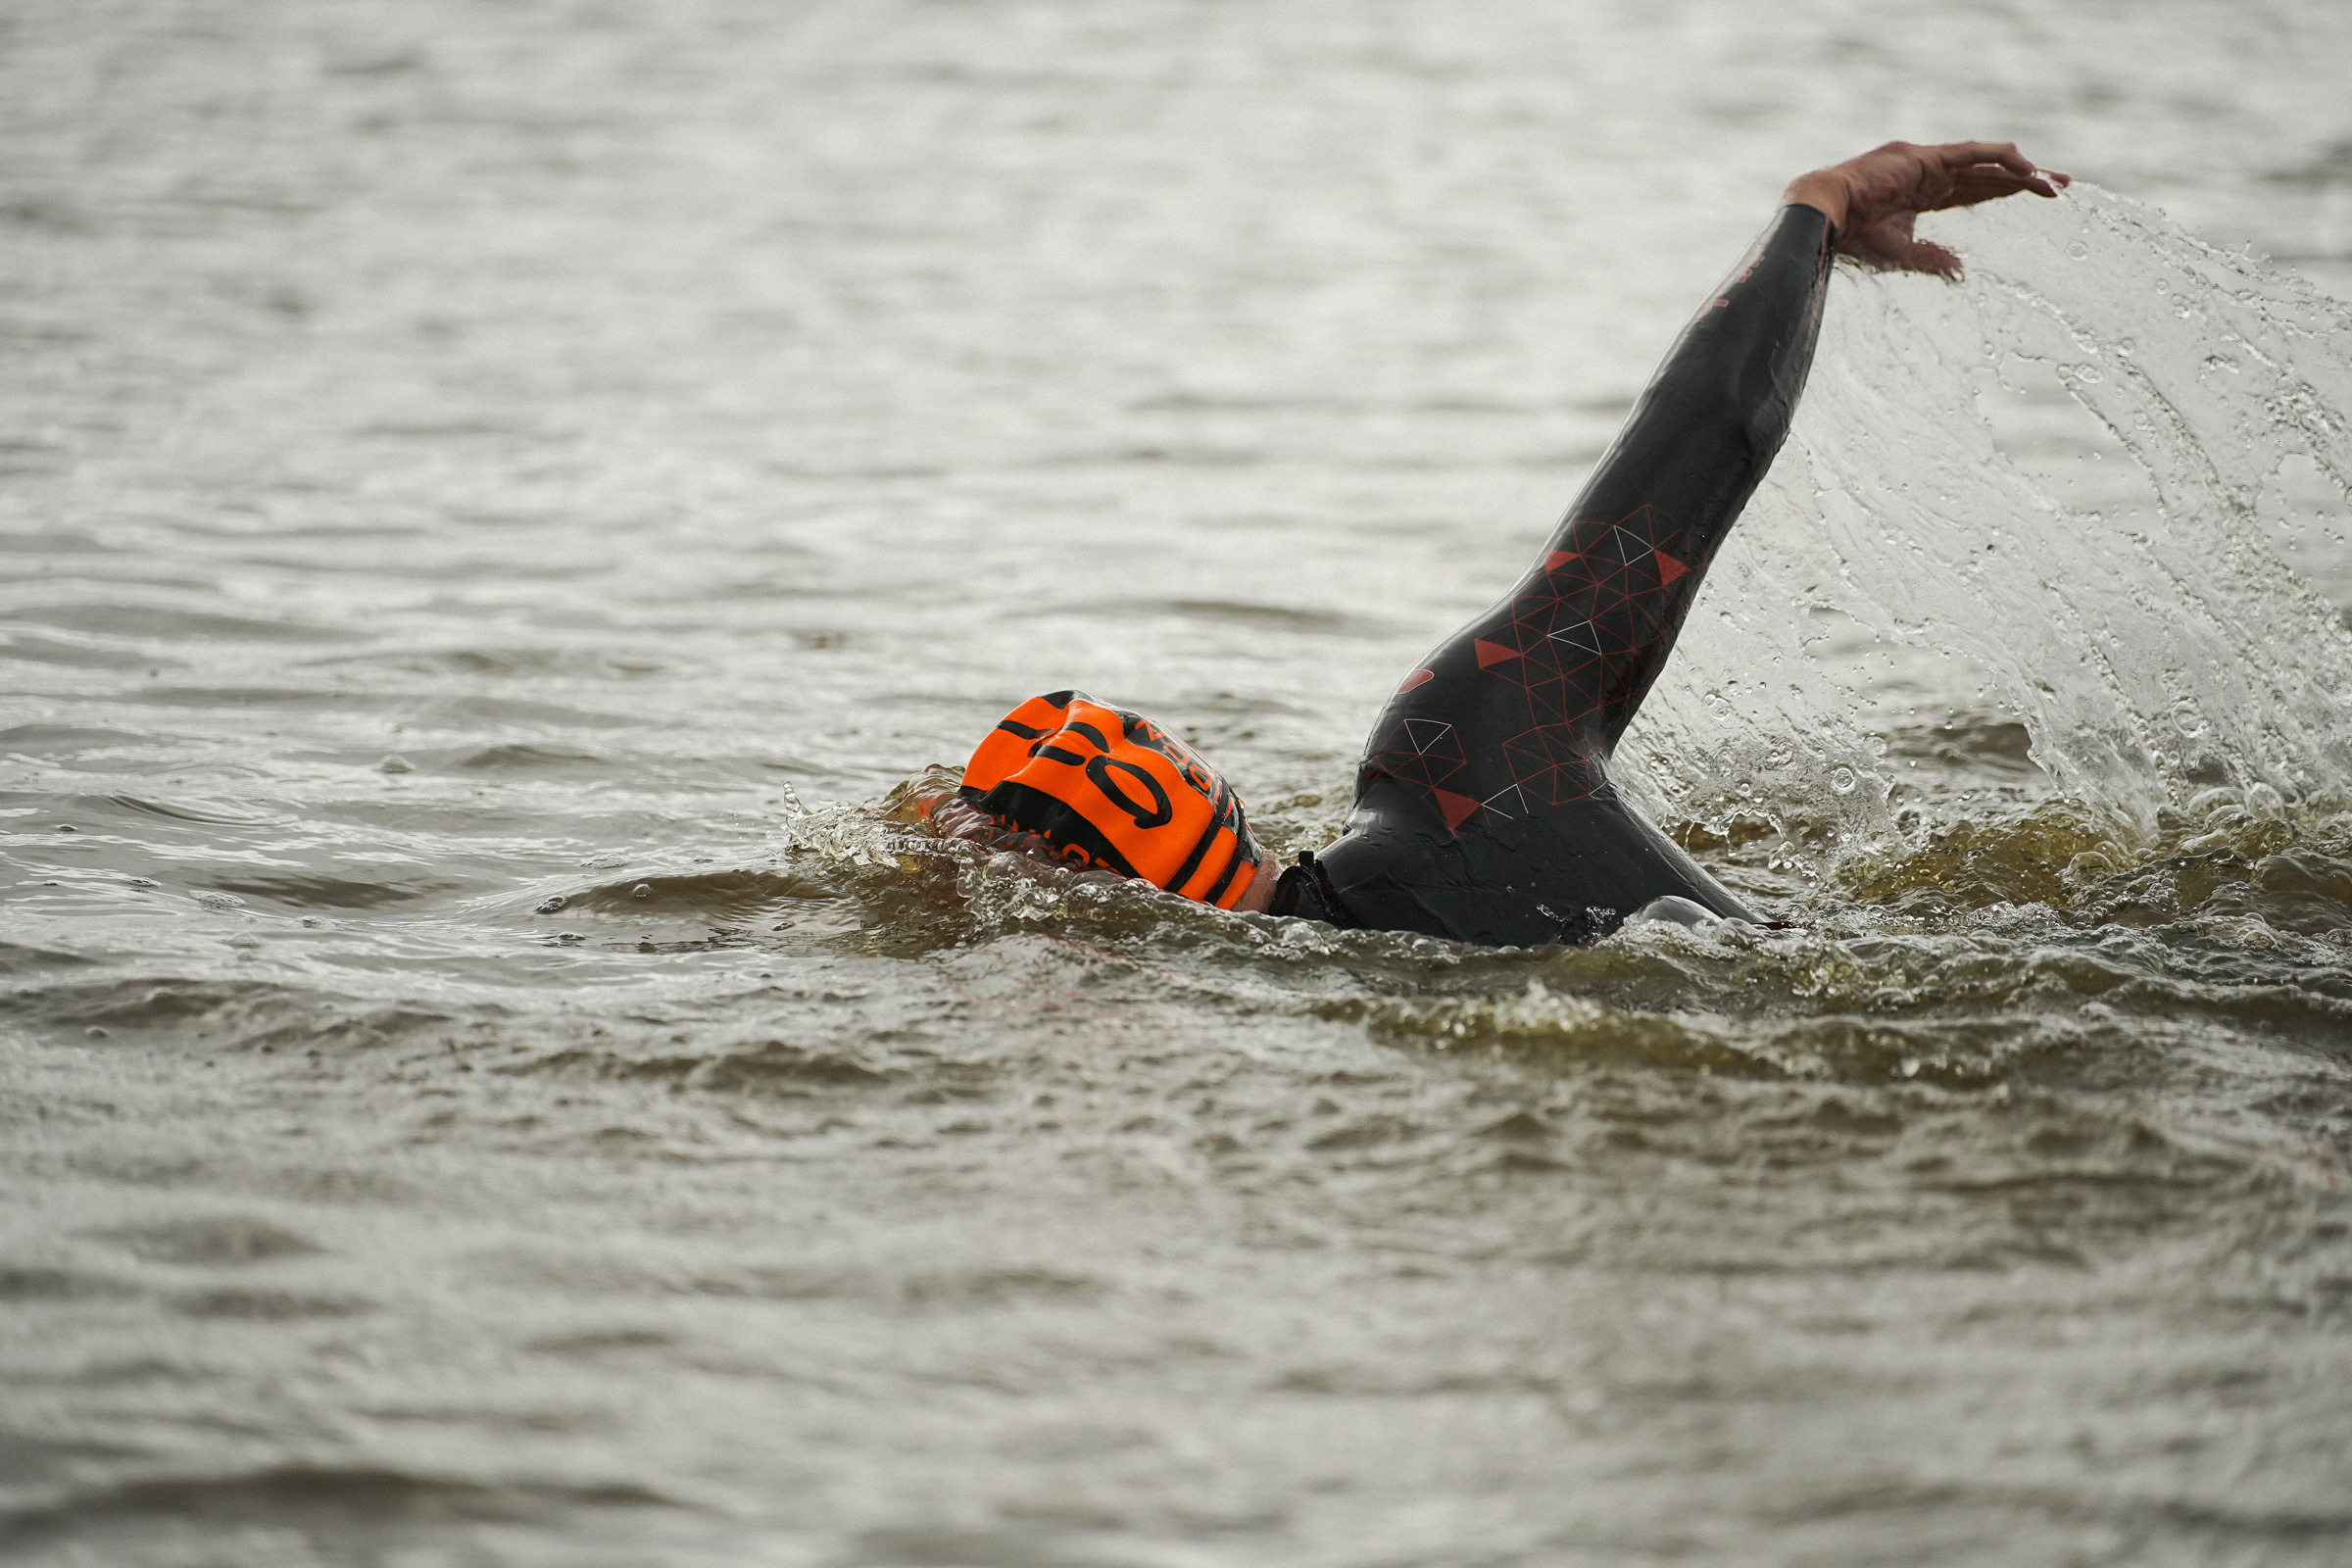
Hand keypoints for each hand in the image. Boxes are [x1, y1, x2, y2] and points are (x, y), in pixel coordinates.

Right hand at [1784, 141, 2069, 277]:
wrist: (1825, 216)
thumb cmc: (1854, 237)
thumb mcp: (1903, 253)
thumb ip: (1934, 258)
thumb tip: (1961, 270)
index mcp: (1926, 192)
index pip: (1977, 189)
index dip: (2007, 191)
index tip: (2041, 196)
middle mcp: (1932, 172)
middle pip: (1990, 173)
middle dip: (2027, 179)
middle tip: (2062, 185)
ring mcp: (1930, 161)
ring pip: (1988, 161)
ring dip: (2023, 171)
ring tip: (2054, 182)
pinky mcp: (1928, 157)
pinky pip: (1974, 153)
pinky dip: (2002, 159)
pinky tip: (2028, 169)